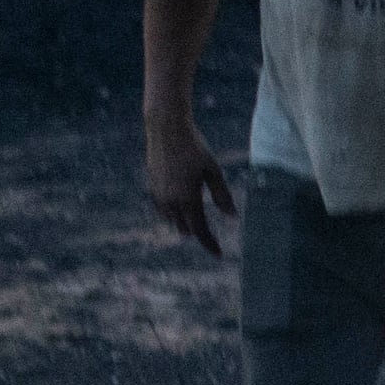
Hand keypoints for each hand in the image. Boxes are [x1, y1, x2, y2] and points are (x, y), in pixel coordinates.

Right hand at [143, 125, 235, 252]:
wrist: (166, 129)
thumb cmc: (195, 148)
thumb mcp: (213, 171)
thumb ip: (222, 195)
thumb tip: (233, 217)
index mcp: (188, 199)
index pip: (200, 230)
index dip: (210, 244)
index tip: (219, 255)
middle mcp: (171, 201)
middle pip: (186, 228)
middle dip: (199, 233)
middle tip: (213, 240)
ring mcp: (158, 195)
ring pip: (172, 221)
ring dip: (184, 224)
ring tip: (196, 226)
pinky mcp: (152, 187)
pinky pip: (162, 210)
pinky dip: (173, 214)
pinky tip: (180, 211)